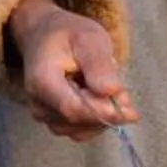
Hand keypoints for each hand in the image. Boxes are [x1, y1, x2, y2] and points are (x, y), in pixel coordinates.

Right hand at [7, 0, 134, 140]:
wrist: (44, 36)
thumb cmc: (68, 34)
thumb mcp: (90, 38)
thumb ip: (100, 65)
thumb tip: (111, 92)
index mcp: (42, 81)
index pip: (74, 109)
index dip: (103, 110)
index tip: (127, 101)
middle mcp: (38, 104)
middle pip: (79, 122)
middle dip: (107, 111)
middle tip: (122, 89)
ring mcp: (43, 115)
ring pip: (82, 131)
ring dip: (103, 115)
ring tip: (105, 87)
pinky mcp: (52, 121)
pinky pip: (80, 131)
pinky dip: (96, 119)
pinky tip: (98, 98)